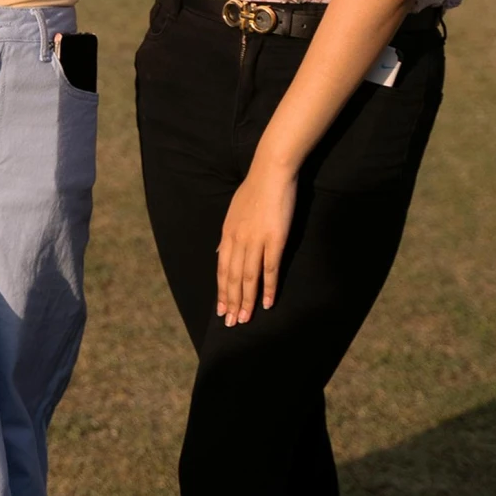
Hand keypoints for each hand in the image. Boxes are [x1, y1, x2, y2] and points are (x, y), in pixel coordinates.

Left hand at [216, 162, 297, 324]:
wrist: (271, 173)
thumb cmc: (255, 190)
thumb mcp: (233, 212)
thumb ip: (228, 235)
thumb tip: (220, 253)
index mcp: (227, 234)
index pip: (222, 270)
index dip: (222, 292)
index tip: (221, 310)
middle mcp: (238, 240)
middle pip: (233, 278)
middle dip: (231, 302)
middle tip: (231, 323)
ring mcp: (256, 241)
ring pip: (249, 278)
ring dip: (247, 301)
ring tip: (246, 319)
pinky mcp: (274, 240)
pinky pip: (270, 269)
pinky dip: (268, 288)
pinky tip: (268, 303)